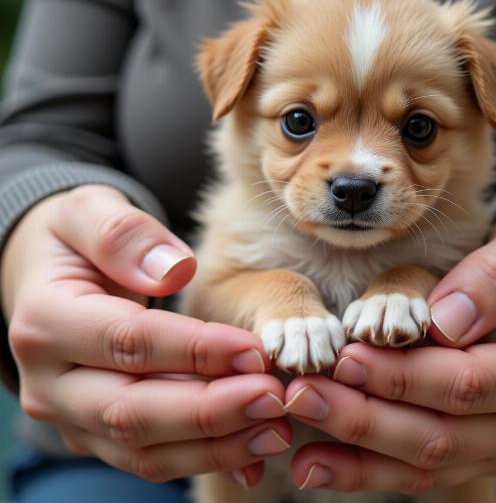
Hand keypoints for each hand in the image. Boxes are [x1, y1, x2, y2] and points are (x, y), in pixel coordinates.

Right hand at [1, 185, 289, 485]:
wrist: (49, 280)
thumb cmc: (76, 241)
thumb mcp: (89, 212)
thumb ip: (123, 234)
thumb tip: (174, 270)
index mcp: (46, 321)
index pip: (129, 342)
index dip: (195, 349)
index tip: (255, 349)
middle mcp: (50, 382)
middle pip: (133, 411)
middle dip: (211, 410)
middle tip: (274, 397)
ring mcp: (72, 415)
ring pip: (144, 448)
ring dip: (215, 444)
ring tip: (276, 427)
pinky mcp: (96, 432)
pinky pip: (150, 458)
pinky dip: (203, 457)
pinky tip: (252, 448)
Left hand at [283, 206, 495, 492]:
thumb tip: (446, 321)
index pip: (466, 383)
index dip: (403, 376)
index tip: (345, 356)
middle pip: (438, 433)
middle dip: (363, 416)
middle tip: (301, 392)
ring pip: (422, 460)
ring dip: (355, 449)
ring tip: (299, 425)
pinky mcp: (472, 446)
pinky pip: (418, 467)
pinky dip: (365, 469)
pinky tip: (316, 464)